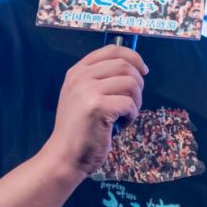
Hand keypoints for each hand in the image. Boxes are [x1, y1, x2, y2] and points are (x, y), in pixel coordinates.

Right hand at [44, 44, 146, 178]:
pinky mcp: (98, 107)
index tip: (142, 70)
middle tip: (132, 102)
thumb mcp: (81, 97)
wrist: (64, 156)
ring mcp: (88, 90)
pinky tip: (121, 125)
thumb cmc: (78, 130)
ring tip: (125, 115)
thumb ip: (99, 80)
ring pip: (131, 83)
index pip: (112, 50)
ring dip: (136, 101)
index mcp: (77, 71)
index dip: (133, 57)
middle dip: (138, 83)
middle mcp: (81, 77)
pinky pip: (130, 103)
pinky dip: (132, 116)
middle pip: (125, 65)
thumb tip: (133, 69)